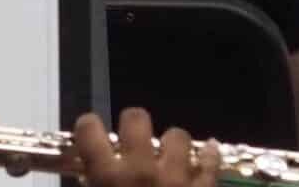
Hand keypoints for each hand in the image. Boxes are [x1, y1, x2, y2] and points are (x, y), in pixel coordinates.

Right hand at [72, 109, 222, 186]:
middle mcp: (140, 169)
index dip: (88, 128)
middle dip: (134, 126)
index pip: (89, 129)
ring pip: (177, 136)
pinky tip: (207, 153)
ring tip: (168, 154)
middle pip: (137, 118)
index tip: (91, 134)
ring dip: (172, 144)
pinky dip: (209, 155)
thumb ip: (93, 185)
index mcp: (107, 177)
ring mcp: (176, 178)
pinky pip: (210, 161)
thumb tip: (90, 177)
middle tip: (133, 142)